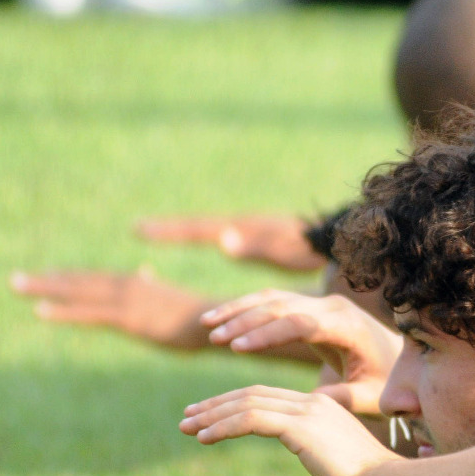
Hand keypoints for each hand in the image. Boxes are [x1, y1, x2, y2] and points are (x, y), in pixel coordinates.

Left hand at [11, 267, 215, 349]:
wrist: (223, 325)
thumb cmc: (205, 317)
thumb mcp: (173, 299)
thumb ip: (153, 287)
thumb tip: (143, 273)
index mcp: (140, 286)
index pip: (98, 281)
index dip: (72, 278)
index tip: (46, 277)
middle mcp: (130, 289)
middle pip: (82, 283)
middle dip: (49, 281)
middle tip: (16, 279)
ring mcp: (129, 303)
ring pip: (80, 293)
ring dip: (46, 289)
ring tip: (17, 285)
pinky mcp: (130, 319)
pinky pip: (90, 314)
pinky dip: (64, 311)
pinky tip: (40, 311)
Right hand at [137, 215, 324, 271]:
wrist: (336, 236)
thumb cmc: (313, 247)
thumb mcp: (287, 251)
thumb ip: (257, 247)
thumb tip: (223, 240)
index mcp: (243, 228)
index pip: (197, 228)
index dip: (169, 231)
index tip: (140, 229)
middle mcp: (241, 224)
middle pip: (196, 225)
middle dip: (168, 227)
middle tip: (138, 227)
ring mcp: (249, 229)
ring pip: (207, 229)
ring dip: (182, 230)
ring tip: (154, 232)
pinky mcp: (258, 236)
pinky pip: (221, 235)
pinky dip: (204, 237)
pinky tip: (204, 241)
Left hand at [181, 386, 397, 475]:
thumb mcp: (350, 473)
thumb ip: (341, 472)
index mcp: (326, 408)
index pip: (270, 397)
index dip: (236, 404)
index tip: (209, 417)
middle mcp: (315, 403)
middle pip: (253, 394)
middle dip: (216, 405)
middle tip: (188, 417)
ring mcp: (308, 412)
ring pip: (247, 403)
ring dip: (211, 415)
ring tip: (186, 427)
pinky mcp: (300, 427)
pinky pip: (251, 420)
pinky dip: (223, 426)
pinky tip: (203, 439)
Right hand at [202, 290, 400, 414]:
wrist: (397, 359)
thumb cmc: (383, 383)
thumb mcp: (369, 397)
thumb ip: (345, 398)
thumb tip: (314, 402)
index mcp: (348, 327)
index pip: (301, 324)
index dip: (267, 334)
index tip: (236, 349)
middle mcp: (334, 307)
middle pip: (283, 306)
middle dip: (246, 320)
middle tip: (214, 337)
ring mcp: (321, 303)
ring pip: (274, 298)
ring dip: (239, 310)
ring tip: (207, 326)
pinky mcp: (311, 307)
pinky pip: (273, 302)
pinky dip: (245, 309)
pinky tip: (219, 321)